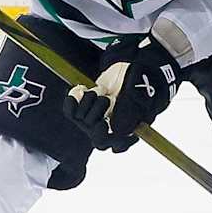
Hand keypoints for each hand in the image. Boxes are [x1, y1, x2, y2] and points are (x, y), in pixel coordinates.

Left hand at [62, 38, 181, 151]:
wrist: (131, 67)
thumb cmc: (140, 80)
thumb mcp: (139, 92)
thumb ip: (130, 110)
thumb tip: (116, 128)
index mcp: (129, 129)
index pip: (117, 145)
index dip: (108, 138)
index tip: (104, 123)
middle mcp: (111, 128)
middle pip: (95, 135)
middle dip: (98, 113)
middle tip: (108, 98)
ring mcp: (96, 119)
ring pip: (82, 120)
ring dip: (90, 101)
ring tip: (102, 91)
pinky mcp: (84, 108)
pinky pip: (70, 111)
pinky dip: (72, 100)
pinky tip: (81, 90)